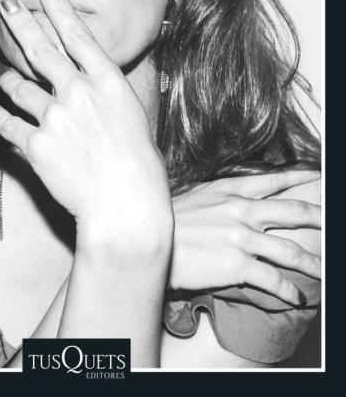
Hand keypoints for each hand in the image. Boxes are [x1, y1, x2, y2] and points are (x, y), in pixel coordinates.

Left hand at [0, 0, 172, 250]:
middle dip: (21, 22)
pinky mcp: (36, 144)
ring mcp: (55, 117)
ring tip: (3, 77)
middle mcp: (79, 92)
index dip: (60, 9)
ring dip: (8, 81)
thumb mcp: (132, 114)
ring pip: (18, 87)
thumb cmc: (138, 163)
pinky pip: (7, 124)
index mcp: (108, 82)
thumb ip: (106, 91)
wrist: (125, 204)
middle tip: (6, 6)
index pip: (79, 35)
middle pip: (41, 49)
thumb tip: (91, 77)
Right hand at [169, 169, 320, 303]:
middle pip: (294, 211)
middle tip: (331, 222)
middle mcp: (242, 209)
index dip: (300, 179)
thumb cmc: (167, 219)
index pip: (275, 180)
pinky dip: (288, 290)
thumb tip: (235, 199)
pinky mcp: (237, 264)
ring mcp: (241, 237)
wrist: (146, 238)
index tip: (318, 176)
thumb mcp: (197, 196)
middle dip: (319, 217)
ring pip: (291, 250)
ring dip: (313, 263)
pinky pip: (273, 279)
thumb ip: (220, 196)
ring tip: (323, 272)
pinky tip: (295, 297)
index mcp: (231, 189)